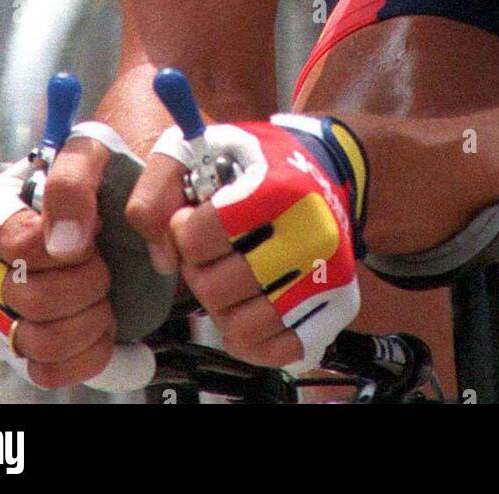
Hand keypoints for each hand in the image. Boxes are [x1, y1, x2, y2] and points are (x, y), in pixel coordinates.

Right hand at [0, 136, 115, 388]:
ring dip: (88, 318)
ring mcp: (2, 307)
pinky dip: (87, 351)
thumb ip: (74, 182)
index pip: (15, 243)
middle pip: (27, 299)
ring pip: (36, 341)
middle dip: (85, 282)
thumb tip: (63, 241)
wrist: (134, 202)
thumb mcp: (97, 153)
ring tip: (104, 293)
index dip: (62, 246)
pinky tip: (102, 322)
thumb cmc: (110, 175)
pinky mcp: (26, 345)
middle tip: (103, 262)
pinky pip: (46, 370)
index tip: (93, 233)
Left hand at [127, 113, 368, 372]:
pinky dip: (252, 338)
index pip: (198, 239)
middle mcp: (310, 235)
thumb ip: (159, 187)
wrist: (325, 166)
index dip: (182, 231)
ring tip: (229, 280)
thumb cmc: (258, 160)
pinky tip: (248, 307)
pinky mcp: (339, 305)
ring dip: (222, 309)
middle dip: (199, 273)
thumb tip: (162, 255)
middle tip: (211, 254)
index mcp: (278, 189)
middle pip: (215, 290)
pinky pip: (277, 351)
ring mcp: (328, 275)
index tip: (193, 218)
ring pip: (243, 329)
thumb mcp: (201, 147)